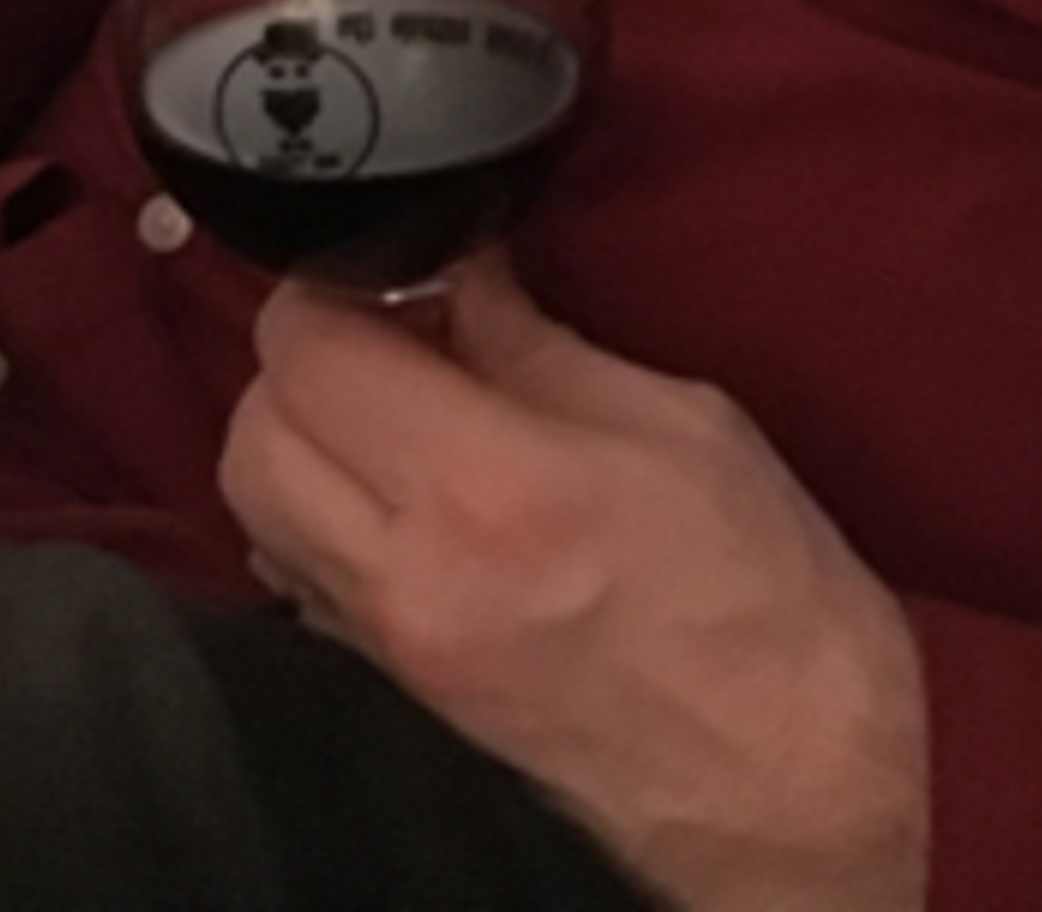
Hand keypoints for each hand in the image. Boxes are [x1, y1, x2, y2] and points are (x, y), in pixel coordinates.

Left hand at [218, 254, 926, 911]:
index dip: (332, 285)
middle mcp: (410, 577)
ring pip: (256, 508)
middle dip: (305, 358)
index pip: (314, 358)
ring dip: (303, 435)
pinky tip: (412, 487)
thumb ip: (540, 347)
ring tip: (403, 404)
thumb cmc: (765, 592)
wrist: (788, 779)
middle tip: (395, 326)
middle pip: (253, 434)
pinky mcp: (397, 689)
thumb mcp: (680, 422)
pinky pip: (301, 575)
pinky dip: (321, 510)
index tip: (396, 262)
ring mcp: (391, 648)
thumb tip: (460, 277)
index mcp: (491, 491)